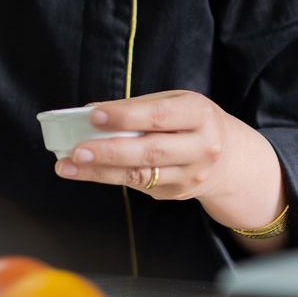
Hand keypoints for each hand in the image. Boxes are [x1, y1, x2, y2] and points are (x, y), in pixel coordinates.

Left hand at [52, 90, 242, 200]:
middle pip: (150, 151)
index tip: (93, 116)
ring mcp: (190, 175)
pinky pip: (140, 186)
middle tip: (75, 150)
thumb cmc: (193, 122)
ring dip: (100, 171)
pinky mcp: (177, 193)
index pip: (159, 116)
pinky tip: (87, 172)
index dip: (125, 116)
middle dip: (109, 151)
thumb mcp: (176, 103)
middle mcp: (200, 147)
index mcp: (199, 114)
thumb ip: (139, 106)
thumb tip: (90, 112)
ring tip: (68, 166)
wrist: (229, 159)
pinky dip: (111, 178)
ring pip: (140, 175)